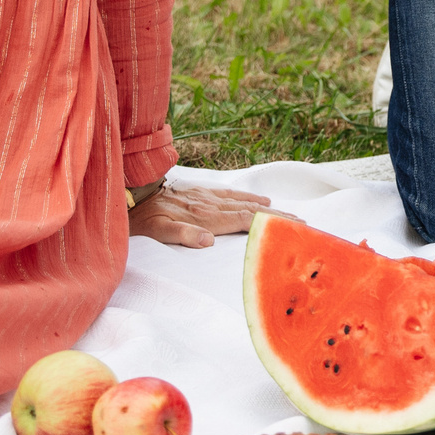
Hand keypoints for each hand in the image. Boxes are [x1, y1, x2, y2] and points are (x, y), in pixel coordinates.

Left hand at [130, 182, 284, 248]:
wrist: (133, 195)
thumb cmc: (146, 219)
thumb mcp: (158, 231)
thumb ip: (182, 234)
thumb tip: (208, 241)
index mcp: (207, 217)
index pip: (245, 219)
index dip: (269, 222)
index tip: (291, 225)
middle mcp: (212, 205)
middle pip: (251, 210)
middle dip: (277, 216)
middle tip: (301, 221)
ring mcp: (209, 197)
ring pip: (245, 202)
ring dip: (267, 207)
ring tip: (287, 212)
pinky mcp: (203, 193)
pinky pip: (232, 195)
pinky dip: (249, 198)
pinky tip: (259, 199)